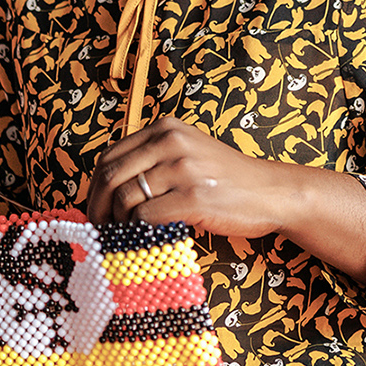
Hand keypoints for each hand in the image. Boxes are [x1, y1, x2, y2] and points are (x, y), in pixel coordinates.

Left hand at [86, 117, 292, 237]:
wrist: (271, 192)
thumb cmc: (227, 180)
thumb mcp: (188, 153)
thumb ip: (153, 160)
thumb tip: (105, 190)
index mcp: (166, 129)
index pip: (109, 157)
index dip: (94, 189)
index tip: (95, 210)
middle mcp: (172, 142)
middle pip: (110, 178)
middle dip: (98, 209)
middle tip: (100, 229)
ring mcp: (183, 169)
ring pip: (124, 199)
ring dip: (118, 223)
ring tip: (125, 235)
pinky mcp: (193, 197)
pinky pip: (145, 216)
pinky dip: (137, 231)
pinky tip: (145, 237)